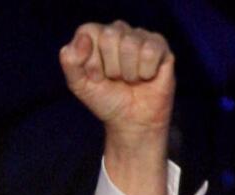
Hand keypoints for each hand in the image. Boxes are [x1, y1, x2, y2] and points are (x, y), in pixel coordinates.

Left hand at [60, 21, 174, 194]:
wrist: (133, 124)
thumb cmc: (107, 104)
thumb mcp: (82, 88)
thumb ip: (72, 65)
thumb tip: (73, 44)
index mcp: (97, 38)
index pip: (88, 32)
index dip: (90, 58)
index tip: (95, 78)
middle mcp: (120, 32)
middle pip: (111, 36)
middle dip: (109, 68)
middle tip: (115, 82)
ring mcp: (142, 38)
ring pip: (131, 44)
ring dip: (128, 71)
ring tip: (131, 83)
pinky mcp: (162, 49)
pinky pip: (152, 50)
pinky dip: (146, 70)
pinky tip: (146, 79)